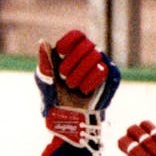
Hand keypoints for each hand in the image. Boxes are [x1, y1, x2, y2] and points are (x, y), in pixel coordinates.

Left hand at [36, 30, 119, 148]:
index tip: (61, 55)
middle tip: (63, 78)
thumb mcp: (45, 82)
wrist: (69, 121)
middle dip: (71, 63)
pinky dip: (88, 83)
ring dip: (78, 74)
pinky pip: (102, 70)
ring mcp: (102, 64)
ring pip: (95, 55)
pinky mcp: (112, 76)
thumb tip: (43, 41)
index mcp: (72, 52)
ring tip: (73, 87)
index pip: (77, 35)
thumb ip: (44, 63)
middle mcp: (89, 55)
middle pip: (86, 44)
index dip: (69, 43)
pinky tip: (83, 91)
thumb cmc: (55, 101)